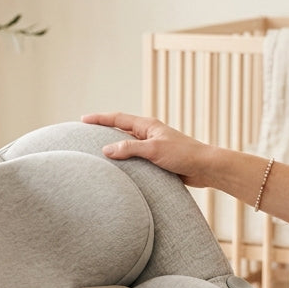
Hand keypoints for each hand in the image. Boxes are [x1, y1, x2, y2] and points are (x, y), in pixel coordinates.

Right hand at [81, 112, 217, 187]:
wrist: (205, 168)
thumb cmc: (183, 155)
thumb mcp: (153, 150)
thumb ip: (130, 149)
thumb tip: (106, 149)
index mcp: (147, 125)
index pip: (118, 118)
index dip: (99, 119)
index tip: (83, 119)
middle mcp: (149, 133)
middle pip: (121, 129)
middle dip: (103, 130)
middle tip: (85, 133)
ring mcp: (153, 146)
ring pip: (128, 145)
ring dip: (114, 146)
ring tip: (97, 151)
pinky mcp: (158, 160)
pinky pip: (136, 158)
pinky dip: (125, 161)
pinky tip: (119, 169)